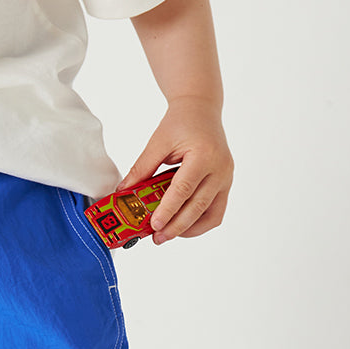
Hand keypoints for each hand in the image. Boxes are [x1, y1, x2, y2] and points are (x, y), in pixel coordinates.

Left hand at [118, 99, 233, 242]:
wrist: (201, 110)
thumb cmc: (180, 124)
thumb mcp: (157, 143)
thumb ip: (141, 168)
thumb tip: (123, 192)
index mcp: (203, 155)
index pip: (183, 190)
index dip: (168, 210)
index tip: (154, 225)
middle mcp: (220, 168)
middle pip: (198, 207)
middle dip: (177, 226)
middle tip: (157, 237)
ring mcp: (226, 178)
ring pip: (211, 214)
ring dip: (190, 229)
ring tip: (169, 234)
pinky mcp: (226, 183)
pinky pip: (216, 211)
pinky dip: (200, 222)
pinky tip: (183, 226)